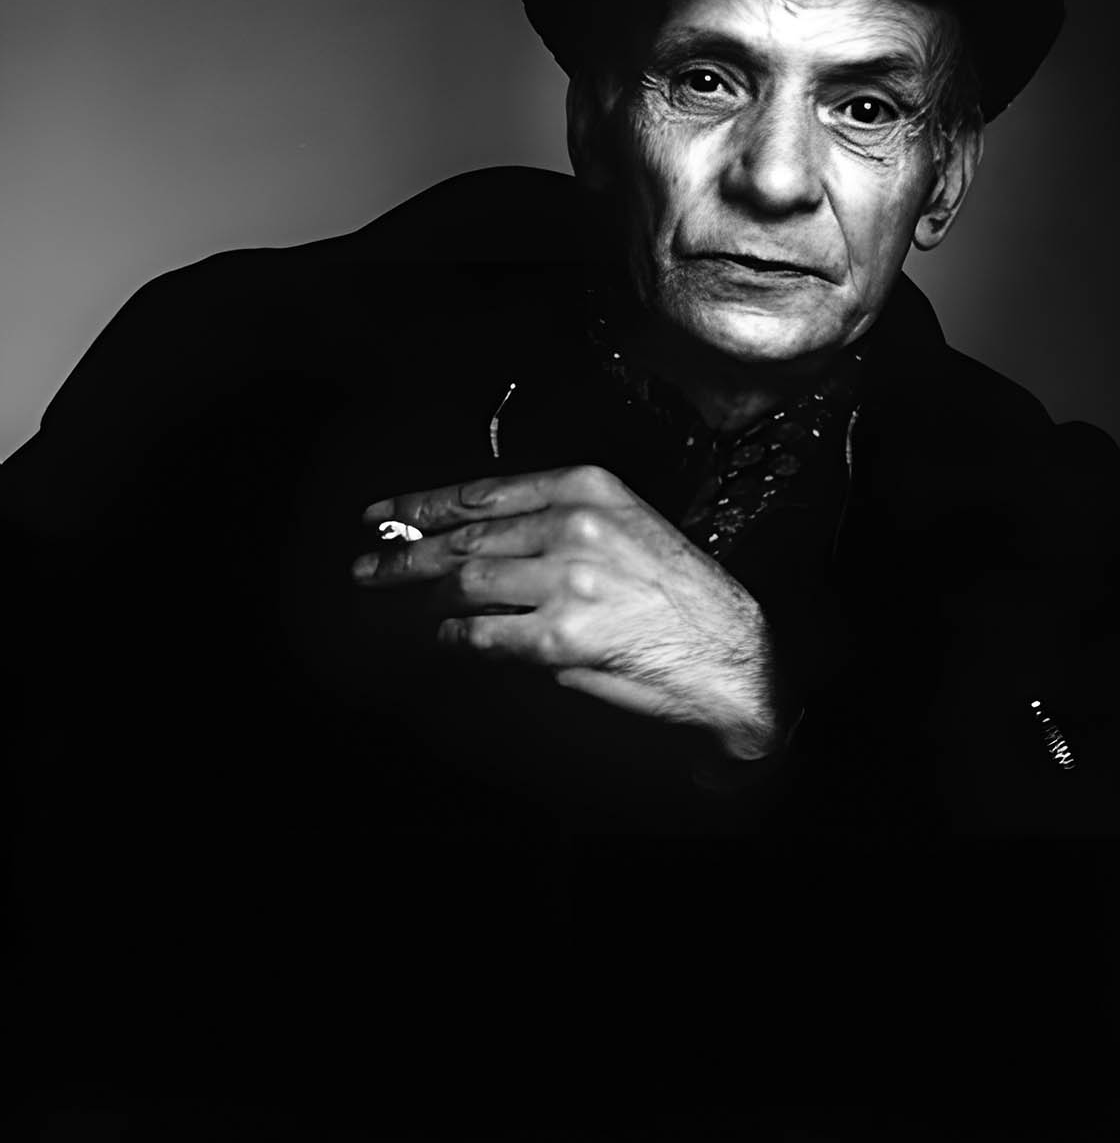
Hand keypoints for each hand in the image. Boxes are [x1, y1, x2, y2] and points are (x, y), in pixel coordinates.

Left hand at [352, 464, 778, 761]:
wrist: (730, 654)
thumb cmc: (679, 592)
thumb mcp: (624, 528)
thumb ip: (553, 524)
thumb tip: (476, 541)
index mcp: (586, 489)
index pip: (482, 491)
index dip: (421, 505)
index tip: (382, 513)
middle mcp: (572, 526)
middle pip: (464, 538)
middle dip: (405, 554)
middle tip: (367, 566)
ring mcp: (565, 582)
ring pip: (464, 584)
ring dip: (421, 598)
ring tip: (395, 603)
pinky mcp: (560, 638)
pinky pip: (481, 635)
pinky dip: (453, 638)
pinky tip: (442, 637)